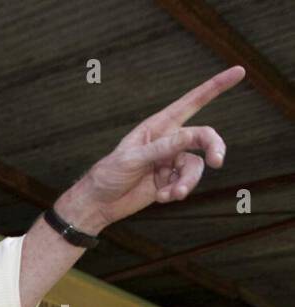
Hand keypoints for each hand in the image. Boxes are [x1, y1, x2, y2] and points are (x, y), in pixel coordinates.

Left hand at [63, 66, 243, 231]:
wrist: (98, 204)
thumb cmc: (108, 175)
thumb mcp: (132, 159)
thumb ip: (162, 148)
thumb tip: (191, 136)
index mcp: (158, 126)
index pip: (191, 102)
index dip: (215, 87)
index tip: (239, 71)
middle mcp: (168, 141)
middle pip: (203, 138)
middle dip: (212, 148)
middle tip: (217, 161)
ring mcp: (170, 161)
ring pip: (196, 167)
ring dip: (187, 181)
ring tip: (173, 194)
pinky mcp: (169, 181)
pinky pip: (185, 183)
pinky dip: (177, 191)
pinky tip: (161, 198)